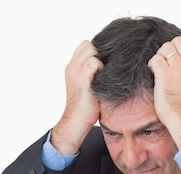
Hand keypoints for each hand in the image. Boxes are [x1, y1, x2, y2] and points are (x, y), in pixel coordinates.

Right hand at [52, 40, 103, 154]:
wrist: (77, 121)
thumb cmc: (85, 108)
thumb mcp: (87, 86)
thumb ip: (92, 73)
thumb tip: (108, 66)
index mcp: (72, 68)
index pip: (84, 46)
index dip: (95, 50)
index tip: (104, 62)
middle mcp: (72, 67)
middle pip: (87, 45)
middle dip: (99, 53)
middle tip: (106, 68)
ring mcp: (76, 71)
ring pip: (91, 50)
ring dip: (101, 60)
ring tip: (105, 74)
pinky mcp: (82, 78)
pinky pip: (95, 62)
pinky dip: (102, 68)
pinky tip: (104, 80)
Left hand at [148, 37, 180, 148]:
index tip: (176, 58)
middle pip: (178, 42)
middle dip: (169, 48)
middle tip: (164, 60)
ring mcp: (177, 69)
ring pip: (167, 47)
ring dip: (160, 54)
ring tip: (158, 66)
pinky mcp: (165, 76)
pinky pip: (156, 59)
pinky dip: (152, 63)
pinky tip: (153, 71)